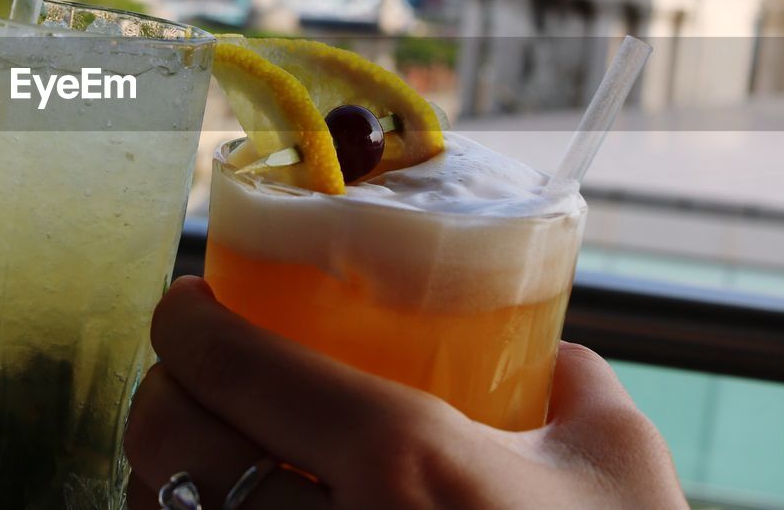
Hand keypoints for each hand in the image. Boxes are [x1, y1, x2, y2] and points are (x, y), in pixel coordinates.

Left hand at [125, 278, 686, 509]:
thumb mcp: (620, 471)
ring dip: (163, 473)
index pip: (235, 365)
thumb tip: (552, 359)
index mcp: (404, 464)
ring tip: (203, 454)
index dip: (186, 325)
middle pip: (167, 438)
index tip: (188, 310)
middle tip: (193, 376)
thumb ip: (577, 388)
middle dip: (163, 390)